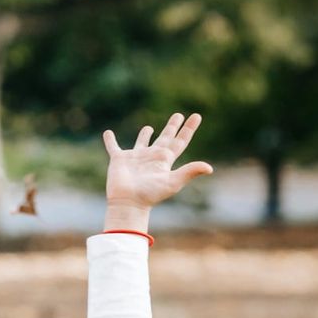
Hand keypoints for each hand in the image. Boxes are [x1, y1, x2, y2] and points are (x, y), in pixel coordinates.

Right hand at [102, 113, 213, 228]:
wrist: (128, 202)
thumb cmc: (150, 194)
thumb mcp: (173, 182)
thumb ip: (190, 172)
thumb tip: (210, 168)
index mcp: (165, 160)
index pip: (180, 141)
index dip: (188, 129)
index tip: (196, 116)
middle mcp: (151, 157)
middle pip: (165, 138)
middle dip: (172, 127)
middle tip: (178, 115)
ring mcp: (135, 158)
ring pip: (142, 142)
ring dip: (145, 134)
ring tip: (149, 127)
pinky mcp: (118, 159)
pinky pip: (113, 147)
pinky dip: (110, 140)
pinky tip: (107, 133)